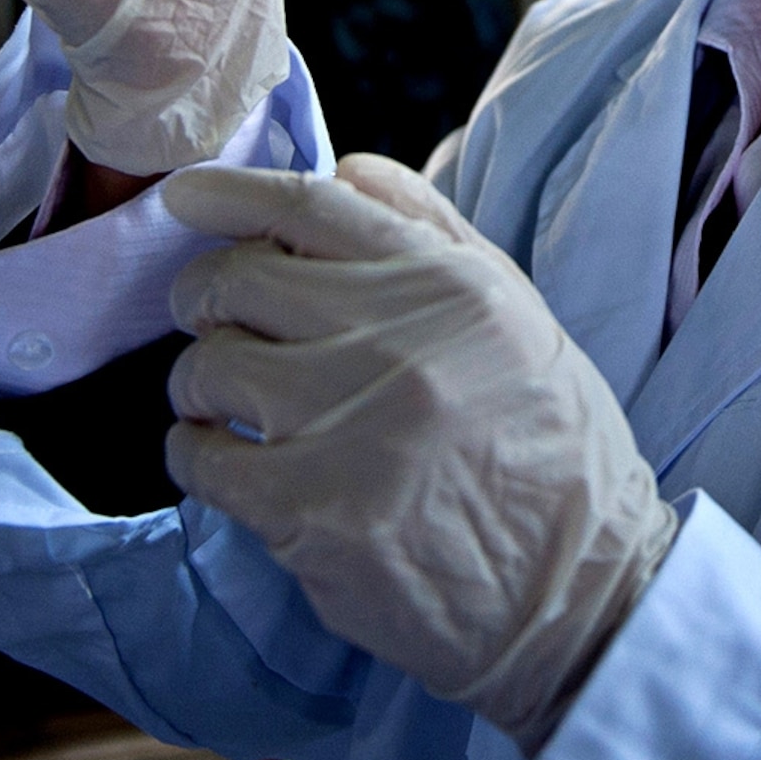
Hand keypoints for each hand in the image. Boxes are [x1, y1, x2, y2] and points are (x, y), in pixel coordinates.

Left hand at [161, 158, 677, 754]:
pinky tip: (229, 462)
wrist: (575, 590)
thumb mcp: (515, 314)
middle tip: (217, 324)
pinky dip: (197, 453)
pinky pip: (199, 457)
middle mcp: (393, 339)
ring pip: (206, 365)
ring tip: (234, 405)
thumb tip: (343, 169)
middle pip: (235, 277)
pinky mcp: (305, 511)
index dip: (230, 192)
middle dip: (206, 297)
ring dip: (203, 382)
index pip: (311, 204)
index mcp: (448, 282)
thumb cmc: (547, 448)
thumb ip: (431, 232)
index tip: (185, 197)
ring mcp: (342, 423)